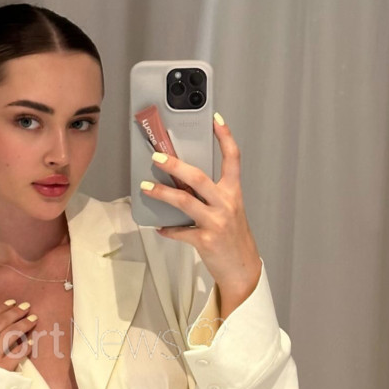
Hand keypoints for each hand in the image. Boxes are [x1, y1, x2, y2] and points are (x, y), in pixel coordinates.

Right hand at [0, 302, 36, 370]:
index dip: (0, 308)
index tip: (11, 303)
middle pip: (2, 322)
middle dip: (16, 312)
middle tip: (26, 307)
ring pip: (12, 334)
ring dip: (24, 325)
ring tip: (32, 320)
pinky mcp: (3, 370)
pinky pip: (18, 354)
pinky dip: (25, 347)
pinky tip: (30, 343)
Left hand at [141, 113, 261, 302]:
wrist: (242, 269)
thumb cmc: (233, 237)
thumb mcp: (229, 211)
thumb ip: (210, 196)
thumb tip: (181, 183)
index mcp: (233, 193)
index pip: (233, 159)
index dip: (225, 137)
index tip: (215, 120)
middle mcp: (226, 205)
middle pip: (199, 178)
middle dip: (175, 165)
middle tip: (157, 157)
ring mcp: (216, 223)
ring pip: (184, 202)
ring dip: (162, 193)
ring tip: (146, 187)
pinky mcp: (205, 241)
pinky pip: (179, 231)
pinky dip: (167, 230)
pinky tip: (159, 228)